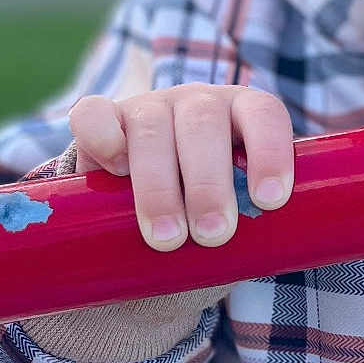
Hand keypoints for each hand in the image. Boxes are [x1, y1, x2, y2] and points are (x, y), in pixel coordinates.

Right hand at [68, 84, 294, 249]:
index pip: (264, 115)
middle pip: (204, 127)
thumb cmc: (213, 208)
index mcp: (244, 114)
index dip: (269, 152)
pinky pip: (93, 114)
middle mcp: (199, 103)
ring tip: (167, 238)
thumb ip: (253, 223)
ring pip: (152, 130)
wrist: (155, 199)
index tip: (269, 200)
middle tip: (213, 235)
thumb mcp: (242, 208)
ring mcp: (150, 106)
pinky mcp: (104, 117)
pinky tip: (114, 171)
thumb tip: (262, 259)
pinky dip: (102, 138)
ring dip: (159, 186)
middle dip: (209, 185)